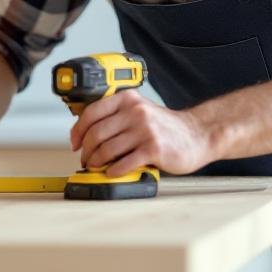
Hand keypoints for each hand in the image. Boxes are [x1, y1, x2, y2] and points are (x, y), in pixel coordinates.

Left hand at [68, 89, 212, 176]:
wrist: (197, 135)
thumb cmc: (166, 127)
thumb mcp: (140, 111)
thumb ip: (116, 116)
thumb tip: (85, 133)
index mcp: (128, 99)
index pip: (91, 112)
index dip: (78, 131)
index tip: (74, 143)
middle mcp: (136, 112)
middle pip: (96, 133)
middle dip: (86, 151)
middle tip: (86, 159)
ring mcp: (145, 130)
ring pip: (107, 150)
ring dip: (97, 163)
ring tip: (97, 167)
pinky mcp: (154, 149)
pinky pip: (124, 163)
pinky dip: (113, 171)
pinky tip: (113, 172)